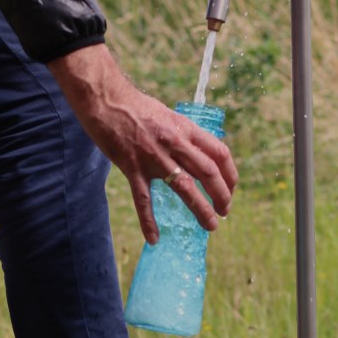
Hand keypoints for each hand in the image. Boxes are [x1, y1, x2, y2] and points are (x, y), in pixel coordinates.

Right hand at [48, 44, 238, 243]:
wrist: (105, 99)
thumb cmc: (135, 106)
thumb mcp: (168, 116)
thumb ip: (183, 135)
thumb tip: (197, 152)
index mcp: (185, 128)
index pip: (219, 153)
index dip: (230, 174)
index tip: (231, 188)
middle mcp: (174, 142)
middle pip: (208, 173)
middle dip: (222, 195)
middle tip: (225, 211)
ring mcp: (154, 156)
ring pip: (185, 188)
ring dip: (201, 209)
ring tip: (211, 225)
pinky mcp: (132, 167)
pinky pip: (143, 199)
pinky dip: (149, 221)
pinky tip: (154, 238)